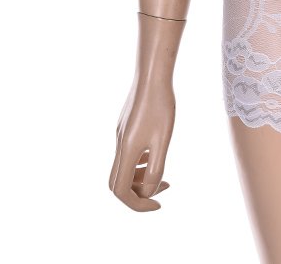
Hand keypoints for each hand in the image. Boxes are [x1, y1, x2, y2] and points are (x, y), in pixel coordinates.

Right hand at [109, 78, 175, 211]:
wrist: (152, 74)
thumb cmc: (161, 106)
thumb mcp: (163, 140)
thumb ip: (156, 168)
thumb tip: (149, 191)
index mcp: (126, 151)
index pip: (121, 192)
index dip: (138, 204)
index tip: (159, 205)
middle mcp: (119, 144)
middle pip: (117, 183)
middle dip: (138, 192)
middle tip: (163, 187)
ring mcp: (120, 134)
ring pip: (123, 167)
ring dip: (140, 177)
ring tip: (163, 174)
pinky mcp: (124, 125)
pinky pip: (128, 152)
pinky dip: (139, 161)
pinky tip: (155, 153)